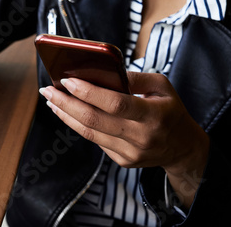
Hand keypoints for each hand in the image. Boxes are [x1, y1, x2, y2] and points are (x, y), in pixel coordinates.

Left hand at [39, 72, 209, 207]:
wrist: (183, 148)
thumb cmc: (169, 110)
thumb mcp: (162, 86)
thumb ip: (133, 78)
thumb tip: (101, 70)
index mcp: (153, 114)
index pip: (115, 103)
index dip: (89, 92)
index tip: (67, 80)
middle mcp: (141, 137)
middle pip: (94, 120)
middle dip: (65, 103)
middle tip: (47, 90)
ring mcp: (130, 152)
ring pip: (89, 133)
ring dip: (65, 114)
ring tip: (51, 99)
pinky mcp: (122, 160)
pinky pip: (95, 140)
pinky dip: (78, 124)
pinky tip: (67, 112)